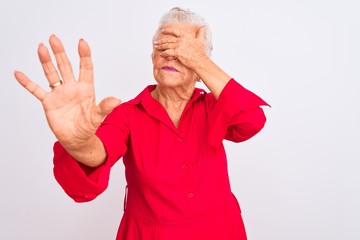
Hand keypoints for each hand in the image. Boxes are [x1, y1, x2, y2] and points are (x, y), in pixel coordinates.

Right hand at [14, 35, 120, 149]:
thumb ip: (105, 107)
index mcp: (86, 89)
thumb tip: (117, 100)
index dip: (84, 55)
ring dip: (46, 61)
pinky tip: (19, 74)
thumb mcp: (98, 117)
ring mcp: (59, 94)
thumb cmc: (88, 126)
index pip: (86, 68)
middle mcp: (72, 88)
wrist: (76, 139)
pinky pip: (36, 90)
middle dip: (60, 53)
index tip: (82, 42)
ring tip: (41, 47)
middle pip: (65, 66)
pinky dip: (27, 83)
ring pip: (51, 74)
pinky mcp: (48, 102)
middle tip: (54, 38)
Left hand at [154, 26, 208, 69]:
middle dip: (161, 40)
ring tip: (156, 47)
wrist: (200, 60)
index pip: (174, 31)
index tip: (163, 31)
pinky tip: (161, 54)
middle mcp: (181, 40)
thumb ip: (200, 33)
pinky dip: (163, 53)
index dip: (167, 31)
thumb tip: (203, 27)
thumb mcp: (200, 40)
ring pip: (166, 45)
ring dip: (160, 46)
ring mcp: (178, 46)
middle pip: (168, 39)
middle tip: (155, 42)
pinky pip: (168, 52)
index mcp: (185, 36)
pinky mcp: (177, 53)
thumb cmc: (200, 52)